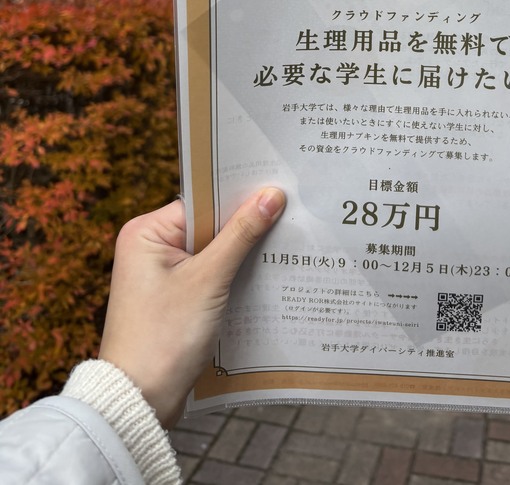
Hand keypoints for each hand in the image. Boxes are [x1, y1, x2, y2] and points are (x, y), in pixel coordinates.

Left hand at [98, 188, 285, 427]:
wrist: (139, 401)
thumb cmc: (164, 338)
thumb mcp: (209, 280)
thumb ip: (241, 234)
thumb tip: (271, 195)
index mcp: (145, 232)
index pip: (202, 202)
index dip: (239, 198)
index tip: (277, 190)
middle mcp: (149, 248)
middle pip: (208, 225)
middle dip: (243, 227)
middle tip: (287, 216)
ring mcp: (159, 275)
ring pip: (211, 251)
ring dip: (240, 254)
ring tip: (282, 245)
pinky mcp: (172, 298)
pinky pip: (208, 275)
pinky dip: (231, 277)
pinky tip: (262, 276)